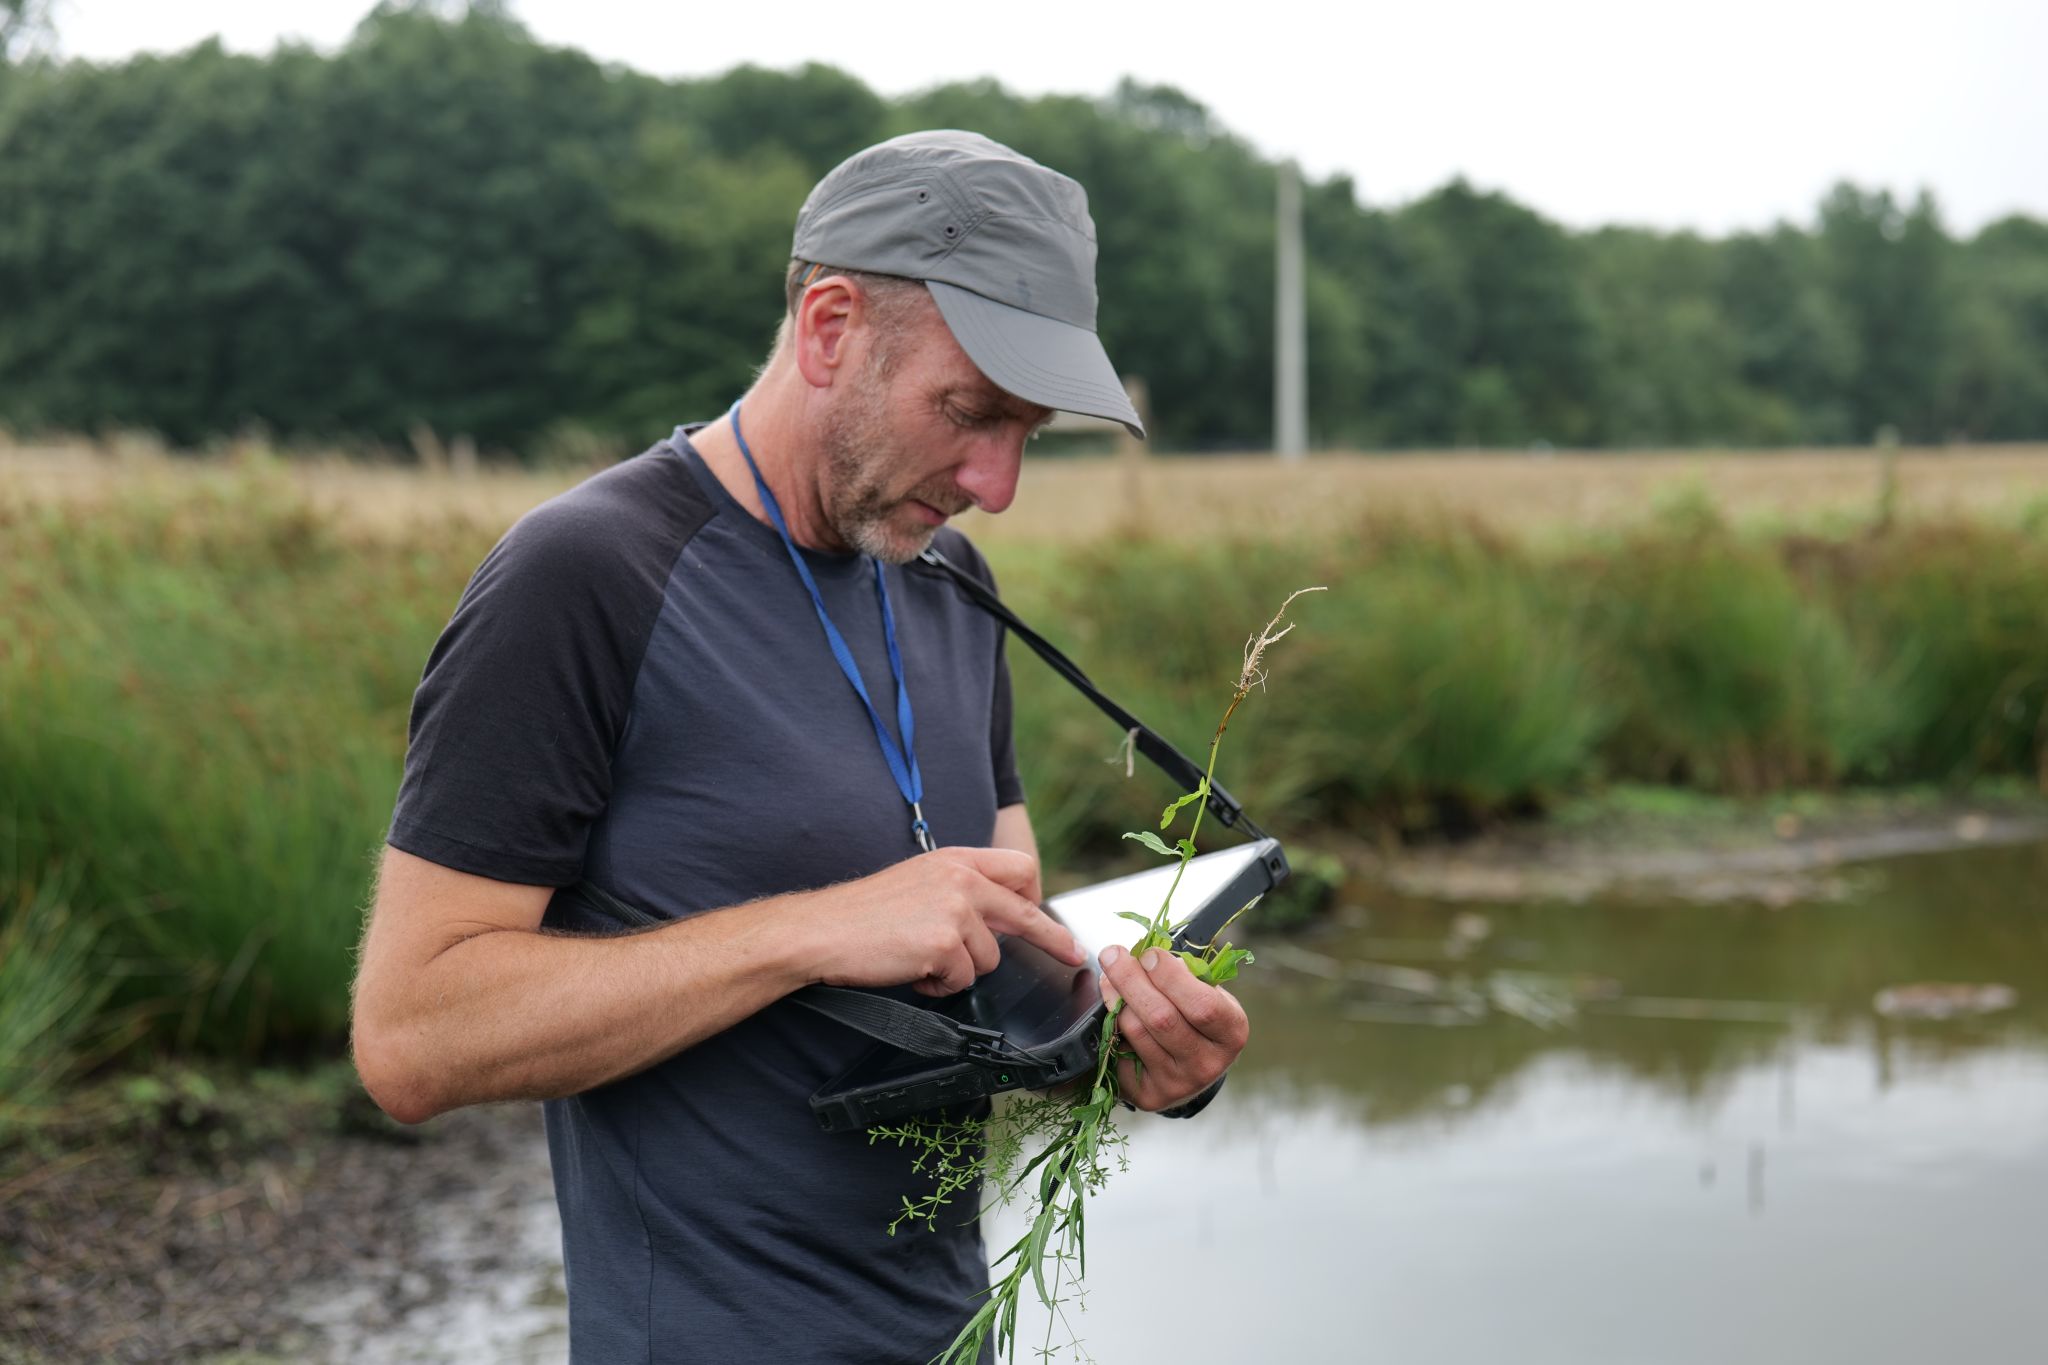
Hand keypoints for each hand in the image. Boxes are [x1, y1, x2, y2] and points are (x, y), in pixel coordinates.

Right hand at [793, 847, 1082, 996]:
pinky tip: (914, 972)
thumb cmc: (863, 913)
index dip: (1034, 895)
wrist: (822, 930)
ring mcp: (956, 910)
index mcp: (956, 859)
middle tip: (1073, 955)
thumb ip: (960, 891)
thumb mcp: (919, 882)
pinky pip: (963, 980)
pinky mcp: (945, 944)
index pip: (1019, 868)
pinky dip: (940, 985)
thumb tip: (996, 920)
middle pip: (1026, 911)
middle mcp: (962, 879)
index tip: (1046, 914)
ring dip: (961, 970)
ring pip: (990, 958)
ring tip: (922, 960)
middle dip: (1054, 939)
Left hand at [1095, 943, 1248, 1110]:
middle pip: (1161, 1018)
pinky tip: (1113, 1009)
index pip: (1202, 1005)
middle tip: (1112, 954)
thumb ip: (1184, 975)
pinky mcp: (1149, 1094)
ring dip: (1115, 998)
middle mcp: (1207, 1064)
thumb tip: (1144, 957)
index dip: (1171, 977)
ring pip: (1135, 1030)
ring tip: (1110, 978)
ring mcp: (1177, 1083)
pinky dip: (1110, 1023)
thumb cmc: (1199, 1021)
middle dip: (1131, 979)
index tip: (1149, 953)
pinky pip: (1118, 1050)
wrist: (1192, 1069)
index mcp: (1231, 1033)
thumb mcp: (1207, 993)